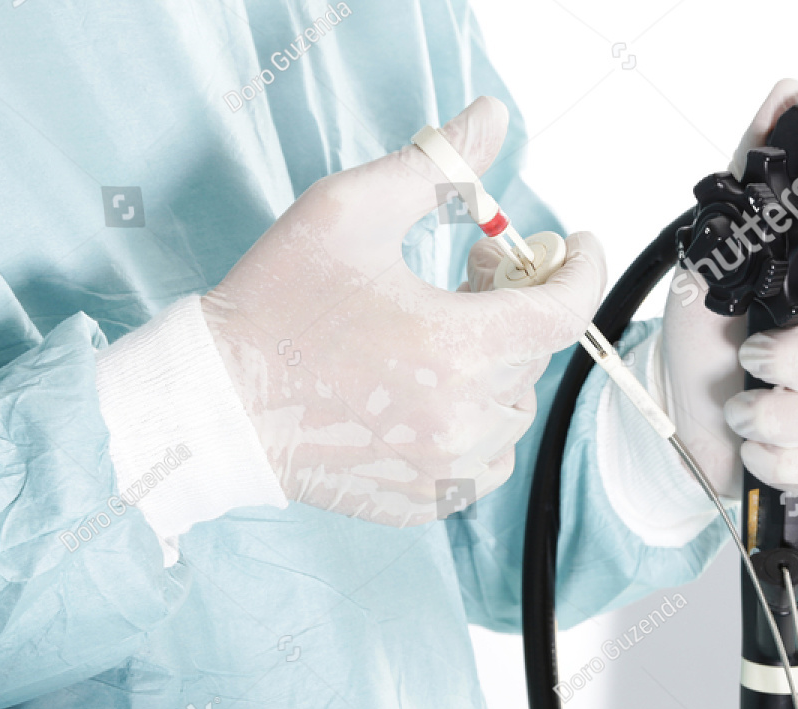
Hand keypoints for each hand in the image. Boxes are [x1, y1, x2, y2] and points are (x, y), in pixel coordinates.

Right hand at [201, 97, 605, 525]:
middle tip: (472, 268)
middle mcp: (460, 420)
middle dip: (514, 301)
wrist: (217, 403)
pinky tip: (430, 388)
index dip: (580, 270)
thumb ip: (435, 166)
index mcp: (453, 349)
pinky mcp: (426, 501)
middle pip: (532, 351)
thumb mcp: (349, 212)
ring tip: (442, 332)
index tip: (571, 245)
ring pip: (513, 406)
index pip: (564, 312)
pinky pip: (487, 457)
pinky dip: (476, 419)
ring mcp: (444, 470)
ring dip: (496, 364)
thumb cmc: (277, 306)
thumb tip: (491, 117)